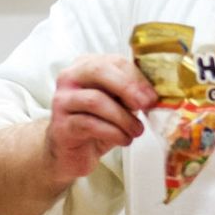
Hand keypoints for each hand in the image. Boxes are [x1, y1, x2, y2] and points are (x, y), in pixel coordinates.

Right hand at [44, 55, 157, 186]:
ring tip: (136, 130)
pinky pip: (89, 124)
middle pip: (98, 70)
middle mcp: (69, 78)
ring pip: (95, 100)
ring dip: (123, 117)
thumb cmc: (98, 124)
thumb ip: (130, 94)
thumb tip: (152, 95)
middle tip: (145, 105)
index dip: (136, 77)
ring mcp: (62, 101)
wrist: (72, 153)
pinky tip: (123, 139)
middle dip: (127, 87)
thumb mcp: (117, 104)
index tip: (152, 96)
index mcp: (86, 66)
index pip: (114, 61)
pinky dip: (112, 132)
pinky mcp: (61, 126)